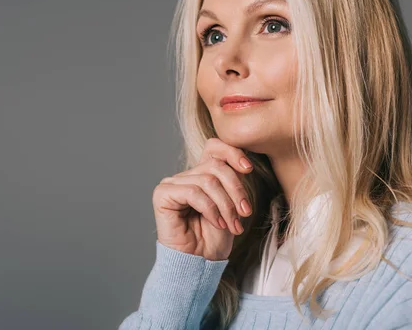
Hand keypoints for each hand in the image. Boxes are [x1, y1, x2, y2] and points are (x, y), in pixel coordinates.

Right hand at [152, 138, 253, 260]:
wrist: (200, 264)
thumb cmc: (215, 238)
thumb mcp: (232, 204)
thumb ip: (233, 180)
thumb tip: (242, 163)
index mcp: (201, 174)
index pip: (214, 147)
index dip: (232, 152)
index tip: (248, 168)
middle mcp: (185, 176)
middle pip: (216, 166)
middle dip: (236, 189)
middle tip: (245, 212)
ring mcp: (172, 184)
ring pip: (208, 181)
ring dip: (226, 205)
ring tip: (232, 224)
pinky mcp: (163, 195)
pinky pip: (193, 192)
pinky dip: (210, 208)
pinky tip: (216, 222)